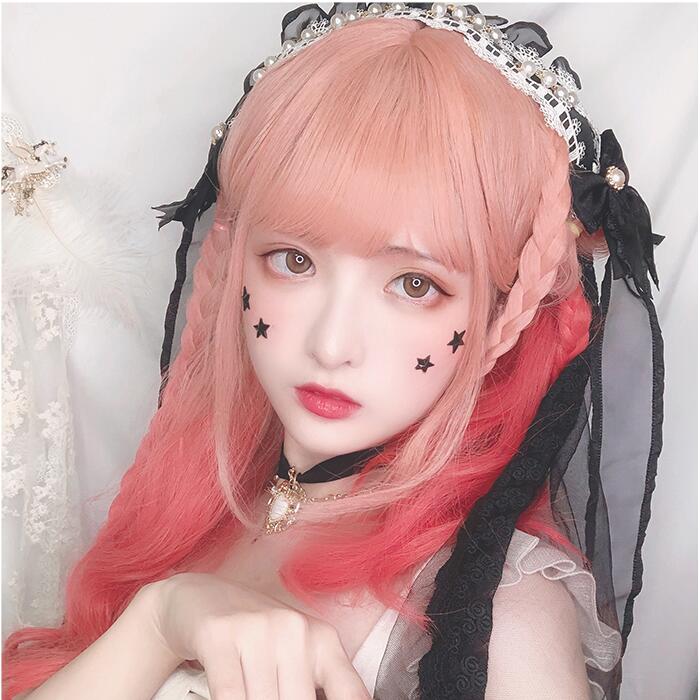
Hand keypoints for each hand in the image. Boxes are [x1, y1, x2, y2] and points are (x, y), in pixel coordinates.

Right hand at [149, 572, 371, 699]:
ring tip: (251, 696)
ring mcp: (257, 629)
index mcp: (323, 640)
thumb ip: (313, 685)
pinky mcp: (219, 635)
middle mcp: (294, 629)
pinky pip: (229, 696)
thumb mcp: (296, 656)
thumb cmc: (256, 635)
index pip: (351, 694)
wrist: (200, 596)